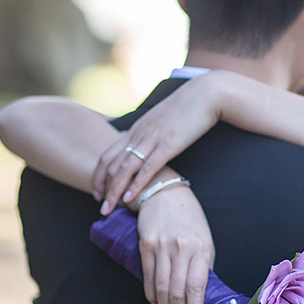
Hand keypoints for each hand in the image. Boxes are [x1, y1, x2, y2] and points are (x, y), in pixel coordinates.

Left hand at [93, 75, 220, 214]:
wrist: (205, 94)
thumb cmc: (187, 108)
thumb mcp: (162, 121)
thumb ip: (151, 133)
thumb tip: (147, 147)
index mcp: (136, 129)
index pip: (108, 154)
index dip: (99, 175)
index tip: (98, 191)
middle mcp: (139, 135)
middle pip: (111, 164)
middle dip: (102, 187)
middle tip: (100, 206)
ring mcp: (152, 140)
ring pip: (124, 169)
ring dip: (114, 191)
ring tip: (108, 209)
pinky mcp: (168, 145)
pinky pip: (147, 168)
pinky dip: (136, 185)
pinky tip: (130, 199)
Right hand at [136, 183, 214, 303]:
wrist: (165, 194)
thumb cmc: (190, 220)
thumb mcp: (205, 241)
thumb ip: (203, 266)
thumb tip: (199, 296)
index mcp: (201, 249)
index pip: (196, 288)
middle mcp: (181, 248)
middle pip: (176, 292)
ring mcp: (161, 246)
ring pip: (160, 289)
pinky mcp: (145, 245)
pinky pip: (147, 277)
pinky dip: (151, 296)